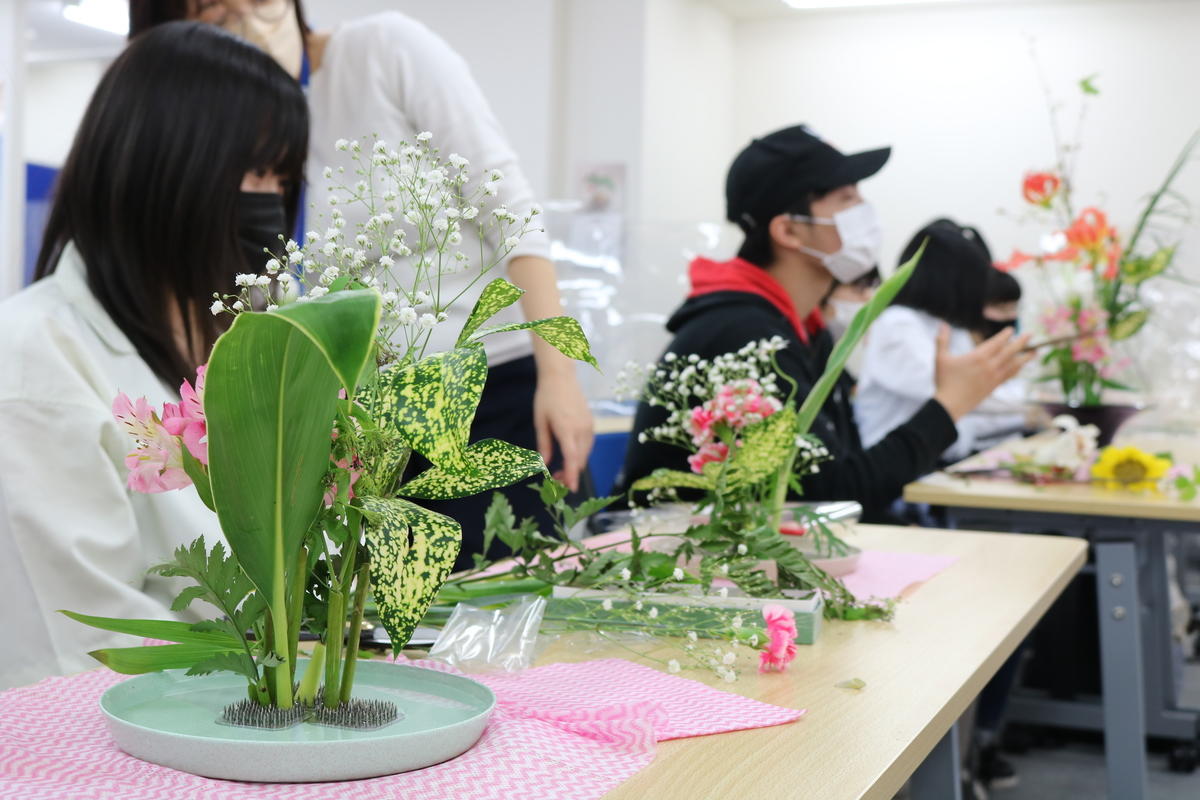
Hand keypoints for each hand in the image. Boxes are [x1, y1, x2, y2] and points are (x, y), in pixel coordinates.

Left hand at [533, 370, 593, 491]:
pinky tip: (570, 455)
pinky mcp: (591, 423)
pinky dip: (580, 454)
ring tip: (561, 470)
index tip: (571, 488)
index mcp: (566, 429)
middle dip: (571, 473)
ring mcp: (589, 426)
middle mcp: (581, 429)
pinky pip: (588, 444)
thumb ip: (544, 444)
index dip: (572, 475)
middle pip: (580, 459)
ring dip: (576, 464)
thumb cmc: (546, 398)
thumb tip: (546, 464)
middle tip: (556, 480)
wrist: (561, 377)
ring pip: (585, 453)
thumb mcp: (540, 422)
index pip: (572, 458)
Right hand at [934, 325, 1033, 421]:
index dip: (1005, 335)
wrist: (950, 404)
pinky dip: (1017, 369)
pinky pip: (1009, 375)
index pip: (996, 342)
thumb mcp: (941, 358)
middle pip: (1010, 351)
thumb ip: (942, 340)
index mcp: (978, 357)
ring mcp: (993, 377)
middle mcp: (989, 366)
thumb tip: (942, 324)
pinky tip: (1020, 367)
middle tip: (1030, 334)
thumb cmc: (944, 381)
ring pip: (1014, 365)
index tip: (1011, 330)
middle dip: (1021, 342)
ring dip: (1025, 357)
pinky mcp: (994, 387)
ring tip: (1035, 352)